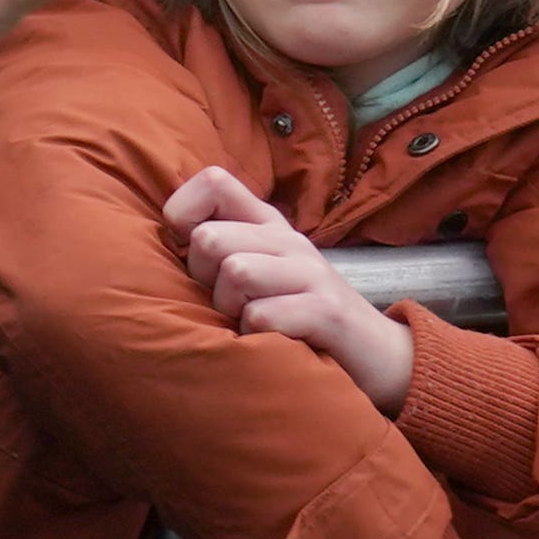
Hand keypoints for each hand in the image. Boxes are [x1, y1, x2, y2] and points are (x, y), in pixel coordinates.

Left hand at [164, 166, 413, 406]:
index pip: (214, 181)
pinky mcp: (325, 311)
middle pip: (211, 238)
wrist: (377, 357)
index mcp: (267, 225)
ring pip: (236, 272)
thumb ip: (218, 251)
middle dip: (204, 280)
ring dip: (231, 310)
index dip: (182, 213)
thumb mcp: (258, 275)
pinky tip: (272, 344)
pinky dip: (254, 338)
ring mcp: (310, 273)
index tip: (187, 251)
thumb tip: (162, 237)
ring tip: (251, 323)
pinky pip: (261, 316)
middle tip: (229, 305)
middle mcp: (288, 240)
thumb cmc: (297, 317)